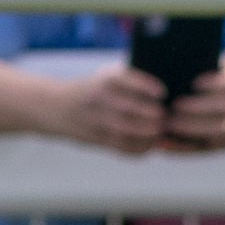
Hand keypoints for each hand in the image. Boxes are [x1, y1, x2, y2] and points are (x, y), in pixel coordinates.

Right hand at [45, 64, 172, 154]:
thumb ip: (132, 80)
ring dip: (149, 133)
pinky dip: (141, 148)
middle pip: (130, 108)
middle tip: (167, 117)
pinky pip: (123, 147)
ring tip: (161, 131)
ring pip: (128, 130)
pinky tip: (151, 144)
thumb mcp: (106, 75)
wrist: (58, 107)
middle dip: (153, 114)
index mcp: (105, 79)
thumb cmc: (95, 90)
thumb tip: (166, 94)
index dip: (146, 86)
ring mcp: (98, 120)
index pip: (126, 79)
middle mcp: (100, 98)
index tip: (162, 93)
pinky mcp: (98, 139)